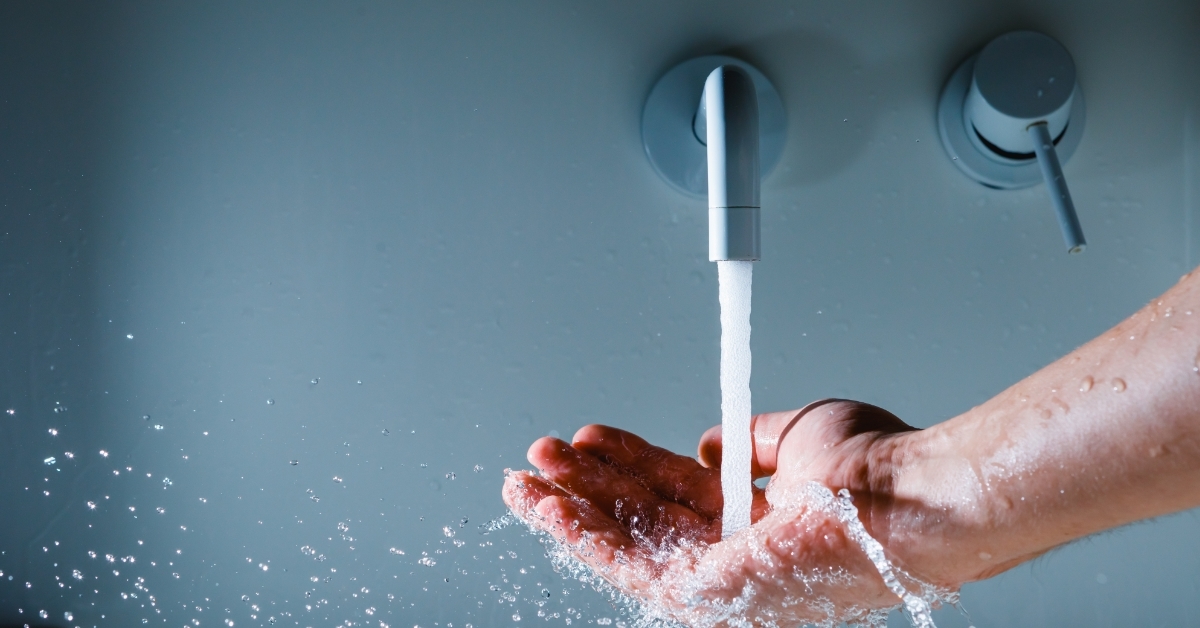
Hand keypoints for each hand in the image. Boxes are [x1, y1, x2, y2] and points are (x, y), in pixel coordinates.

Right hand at [502, 399, 961, 625]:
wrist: (906, 496)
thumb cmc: (874, 469)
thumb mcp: (799, 435)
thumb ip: (748, 441)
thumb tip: (707, 443)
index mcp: (753, 524)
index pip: (671, 495)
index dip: (626, 465)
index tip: (590, 439)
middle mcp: (732, 559)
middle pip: (639, 521)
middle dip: (585, 487)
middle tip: (541, 456)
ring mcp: (719, 583)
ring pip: (624, 547)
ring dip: (569, 511)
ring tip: (525, 479)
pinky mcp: (707, 596)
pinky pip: (628, 567)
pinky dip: (581, 536)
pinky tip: (548, 507)